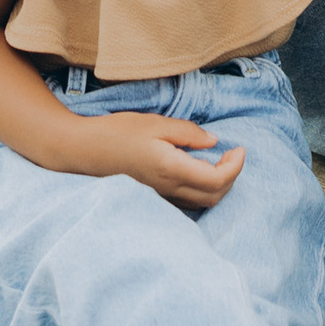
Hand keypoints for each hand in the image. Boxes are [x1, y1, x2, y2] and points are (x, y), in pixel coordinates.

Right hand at [80, 113, 244, 206]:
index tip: (239, 148)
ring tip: (219, 160)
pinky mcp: (155, 197)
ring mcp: (161, 196)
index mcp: (172, 169)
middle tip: (233, 153)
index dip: (236, 166)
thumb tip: (214, 142)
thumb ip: (188, 133)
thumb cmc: (118, 132)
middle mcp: (169, 189)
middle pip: (214, 196)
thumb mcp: (156, 123)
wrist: (85, 150)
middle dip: (232, 177)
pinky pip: (188, 202)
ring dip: (219, 185)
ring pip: (202, 202)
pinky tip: (198, 168)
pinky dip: (203, 189)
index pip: (217, 180)